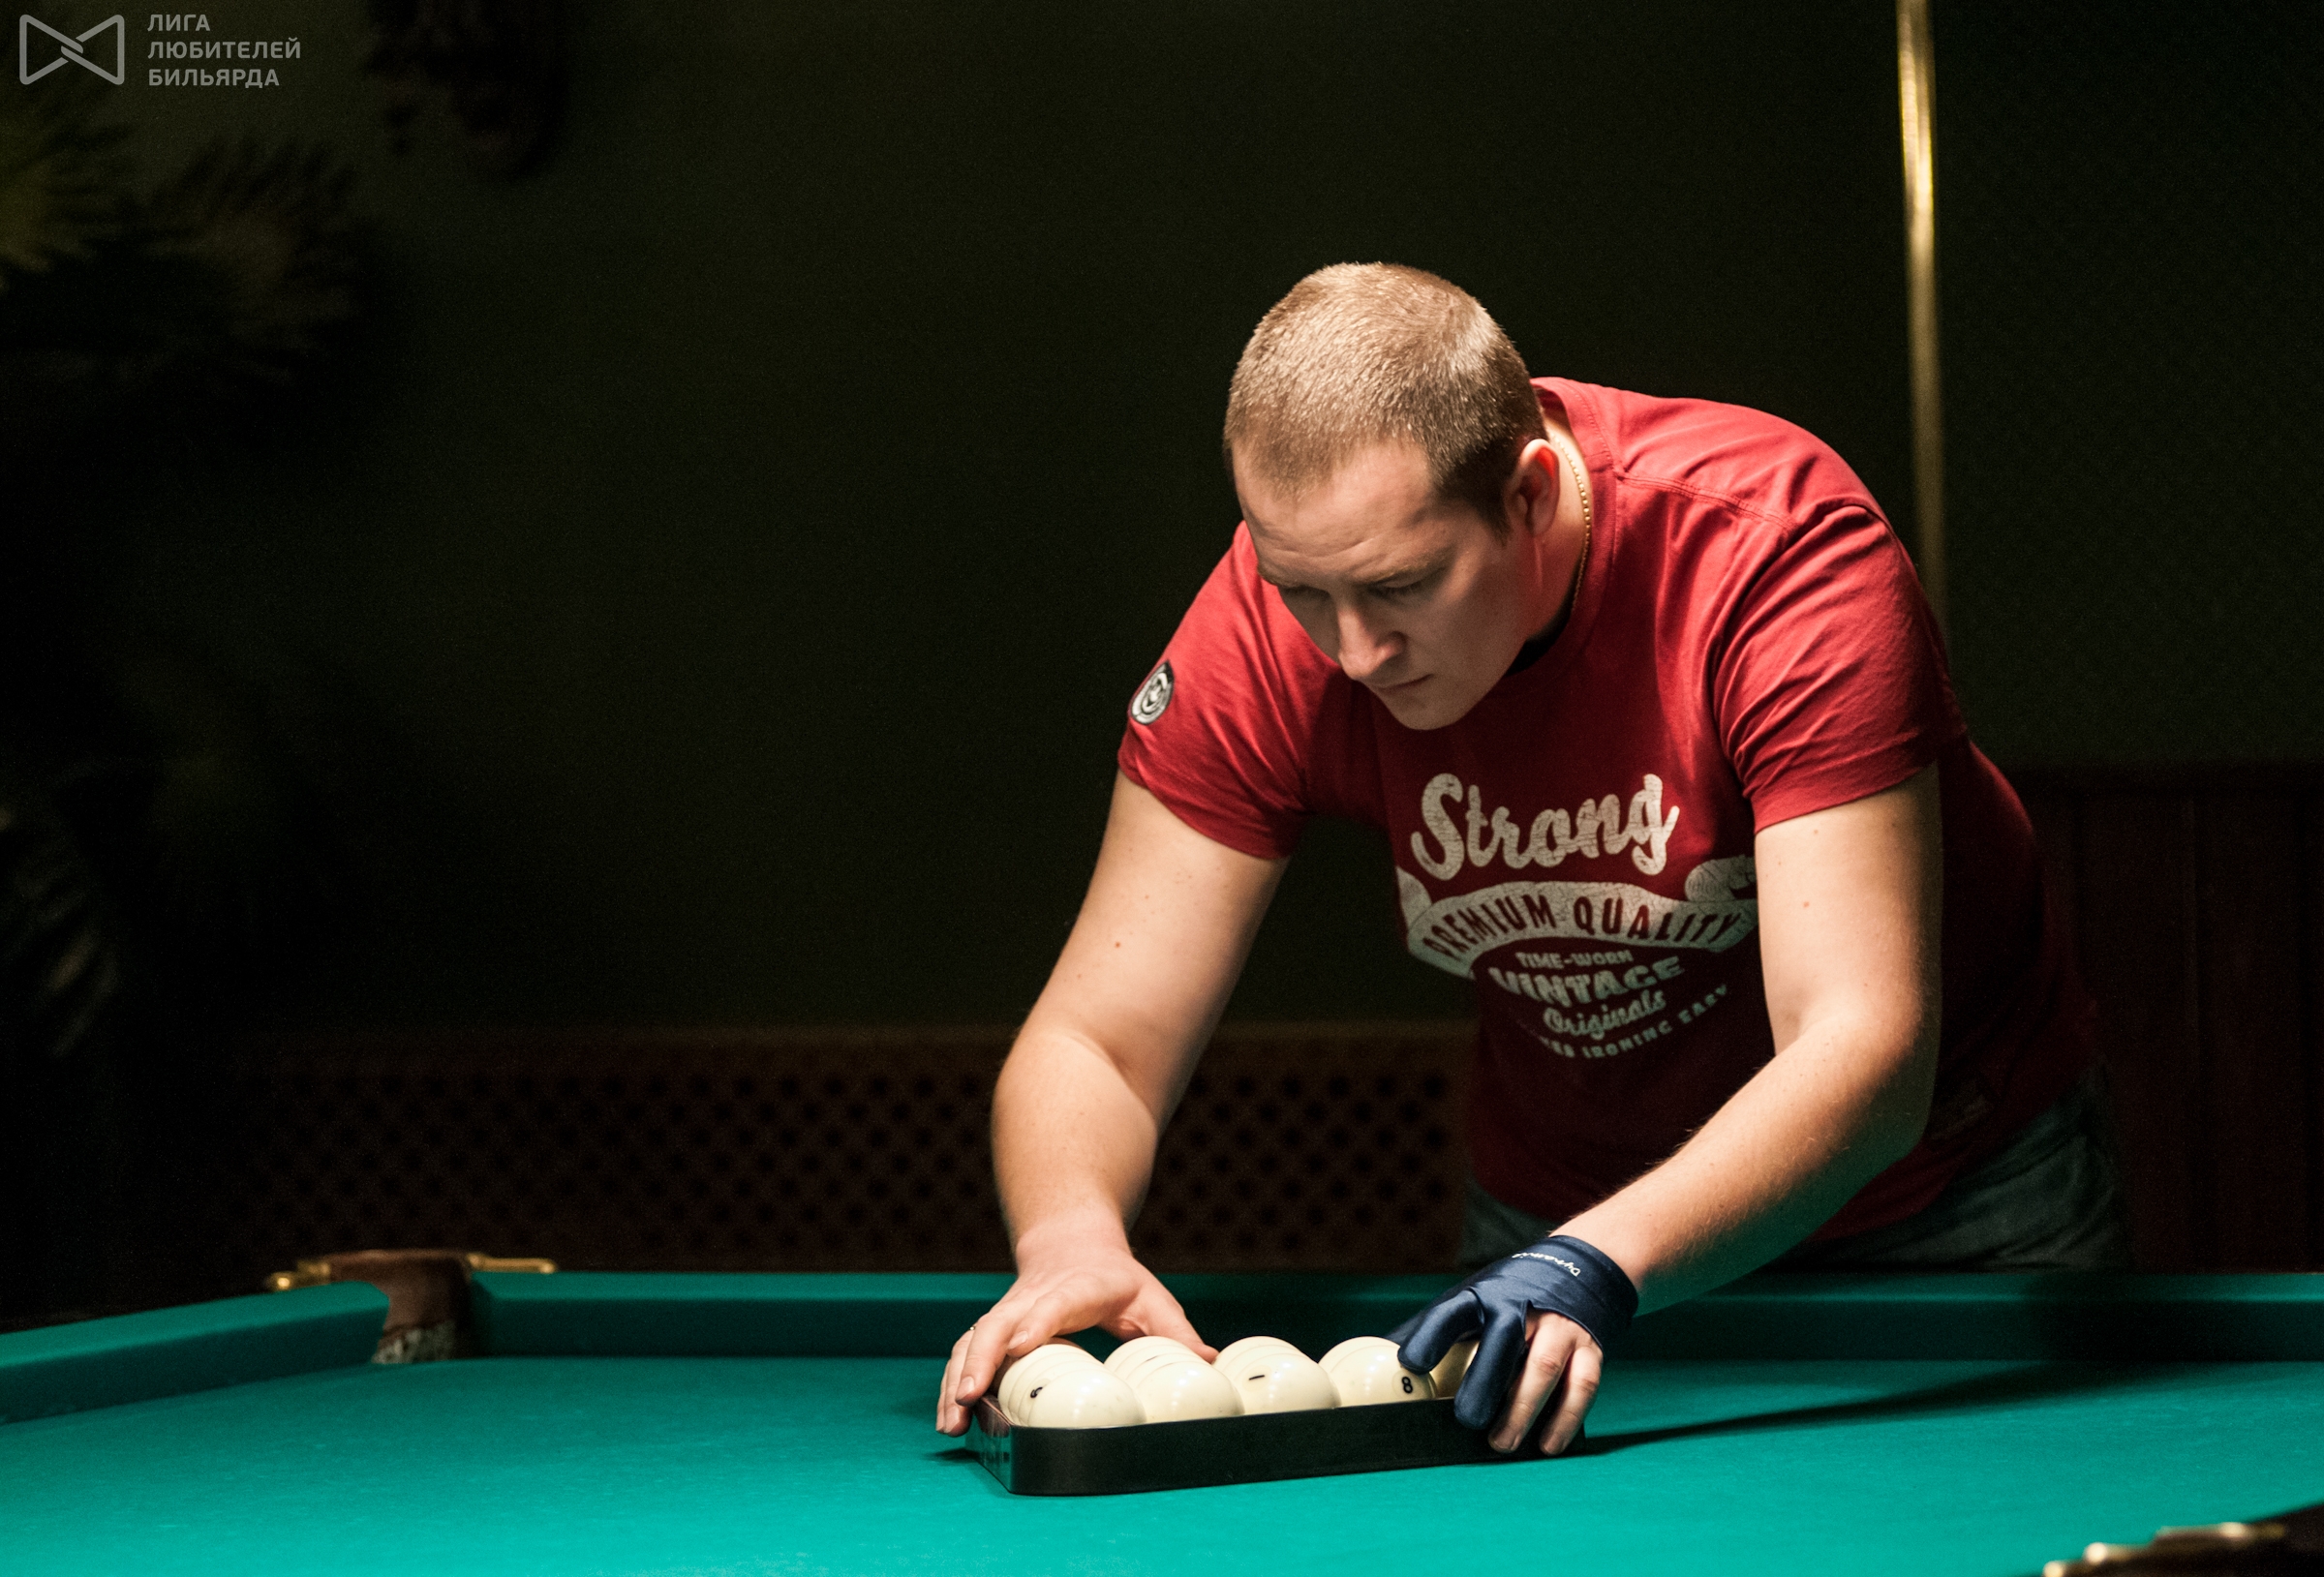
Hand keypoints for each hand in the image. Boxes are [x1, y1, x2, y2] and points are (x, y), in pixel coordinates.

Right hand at [934, 1245, 1211, 1435]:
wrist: (1070, 1242)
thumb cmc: (1116, 1277)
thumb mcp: (1152, 1298)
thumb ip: (1176, 1331)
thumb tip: (1209, 1362)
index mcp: (1076, 1288)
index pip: (1054, 1304)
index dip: (1036, 1324)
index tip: (1021, 1346)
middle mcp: (1033, 1299)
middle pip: (997, 1324)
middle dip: (980, 1360)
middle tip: (969, 1398)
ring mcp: (1008, 1313)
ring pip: (973, 1340)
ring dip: (957, 1379)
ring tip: (951, 1423)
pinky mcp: (994, 1328)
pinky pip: (966, 1353)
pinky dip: (953, 1383)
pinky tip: (949, 1420)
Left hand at [1394, 1234, 1633, 1452]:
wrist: (1578, 1270)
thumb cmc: (1509, 1297)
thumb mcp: (1473, 1300)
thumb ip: (1435, 1329)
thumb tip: (1378, 1354)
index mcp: (1485, 1296)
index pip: (1453, 1311)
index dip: (1431, 1336)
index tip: (1411, 1364)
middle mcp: (1523, 1307)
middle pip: (1504, 1341)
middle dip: (1486, 1382)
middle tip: (1467, 1421)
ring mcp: (1560, 1326)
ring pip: (1544, 1367)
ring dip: (1523, 1410)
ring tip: (1502, 1444)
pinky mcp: (1590, 1348)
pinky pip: (1581, 1385)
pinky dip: (1565, 1418)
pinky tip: (1548, 1444)